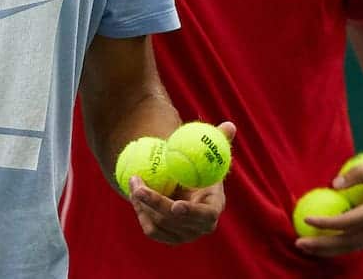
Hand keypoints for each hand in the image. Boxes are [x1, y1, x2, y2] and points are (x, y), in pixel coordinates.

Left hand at [128, 121, 235, 244]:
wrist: (181, 183)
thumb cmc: (197, 164)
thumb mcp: (206, 150)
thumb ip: (218, 139)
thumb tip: (229, 125)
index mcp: (214, 207)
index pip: (205, 215)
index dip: (192, 212)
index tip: (176, 205)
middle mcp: (200, 226)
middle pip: (176, 221)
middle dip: (156, 203)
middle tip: (139, 186)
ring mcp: (183, 235)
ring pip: (160, 224)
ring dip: (143, 204)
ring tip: (133, 181)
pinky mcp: (168, 237)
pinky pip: (151, 228)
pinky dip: (141, 212)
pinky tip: (134, 194)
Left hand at [295, 154, 362, 255]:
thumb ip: (360, 172)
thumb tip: (334, 184)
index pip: (349, 222)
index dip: (327, 223)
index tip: (307, 220)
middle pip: (348, 243)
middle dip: (322, 246)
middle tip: (299, 243)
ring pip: (354, 247)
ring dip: (329, 249)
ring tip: (307, 247)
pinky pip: (361, 244)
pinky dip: (343, 245)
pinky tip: (328, 241)